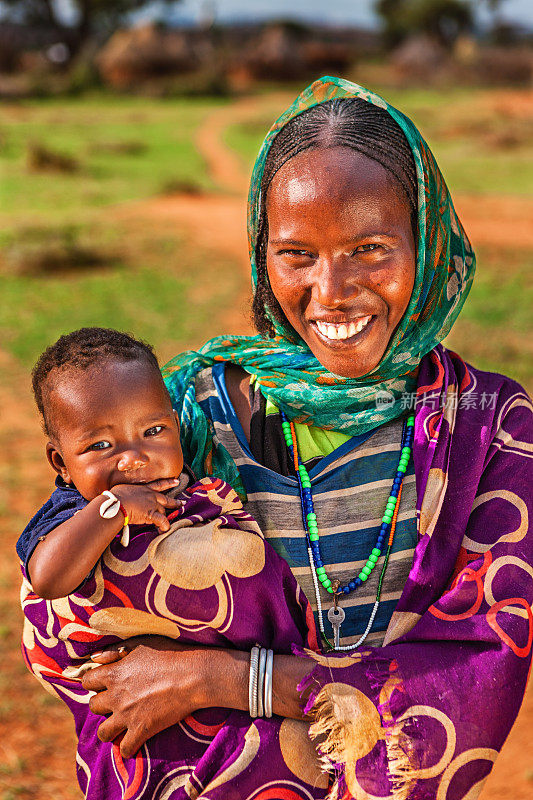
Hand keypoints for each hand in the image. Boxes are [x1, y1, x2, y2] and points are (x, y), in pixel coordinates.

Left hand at [82, 636, 212, 757]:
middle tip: (115, 701)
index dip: (94, 681)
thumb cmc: (169, 654)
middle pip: (93, 706)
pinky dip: (128, 747)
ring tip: (118, 725)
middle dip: (101, 704)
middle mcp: (115, 696)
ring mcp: (127, 716)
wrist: (192, 676)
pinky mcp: (141, 730)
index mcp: (113, 673)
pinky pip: (125, 749)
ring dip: (109, 729)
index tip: (103, 683)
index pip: (87, 681)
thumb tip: (93, 658)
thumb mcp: (141, 643)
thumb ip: (114, 650)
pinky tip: (133, 740)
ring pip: (103, 732)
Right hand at [112, 479, 182, 530]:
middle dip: (174, 502)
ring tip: (168, 523)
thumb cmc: (115, 496)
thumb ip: (127, 491)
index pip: (159, 484)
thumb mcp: (122, 488)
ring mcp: (152, 505)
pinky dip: (164, 526)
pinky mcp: (151, 514)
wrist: (116, 503)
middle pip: (166, 499)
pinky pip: (162, 521)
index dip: (169, 483)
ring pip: (163, 511)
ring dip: (166, 517)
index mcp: (144, 488)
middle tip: (182, 504)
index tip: (177, 481)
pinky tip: (164, 530)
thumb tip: (121, 494)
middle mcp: (151, 495)